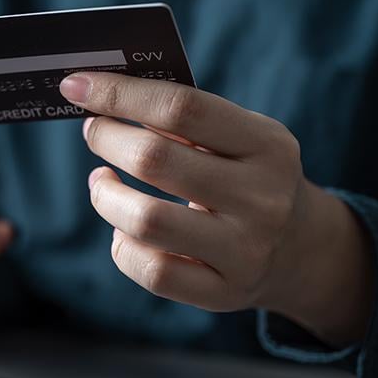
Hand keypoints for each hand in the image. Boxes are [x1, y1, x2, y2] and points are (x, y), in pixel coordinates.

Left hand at [60, 73, 373, 346]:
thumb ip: (185, 118)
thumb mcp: (241, 137)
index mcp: (267, 145)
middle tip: (93, 131)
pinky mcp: (223, 292)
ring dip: (105, 196)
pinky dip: (122, 246)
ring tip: (101, 181)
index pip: (182, 108)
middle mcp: (261, 198)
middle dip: (107, 138)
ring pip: (146, 221)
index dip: (120, 94)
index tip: (75, 84)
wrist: (301, 249)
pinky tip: (123, 228)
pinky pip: (151, 271)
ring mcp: (244, 250)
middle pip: (156, 160)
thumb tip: (101, 93)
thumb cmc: (247, 175)